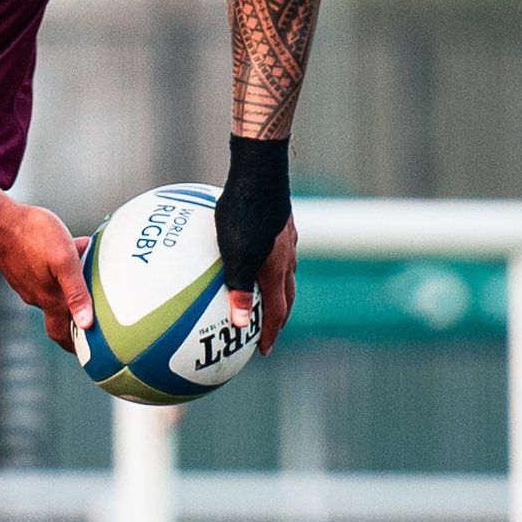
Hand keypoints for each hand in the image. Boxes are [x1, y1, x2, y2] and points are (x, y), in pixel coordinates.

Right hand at [0, 197, 92, 352]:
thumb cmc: (32, 234)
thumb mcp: (64, 259)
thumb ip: (76, 291)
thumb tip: (86, 324)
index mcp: (49, 297)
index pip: (63, 333)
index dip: (76, 346)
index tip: (88, 352)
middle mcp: (36, 296)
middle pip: (57, 318)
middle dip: (73, 324)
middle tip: (88, 327)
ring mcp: (25, 284)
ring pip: (50, 296)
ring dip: (65, 296)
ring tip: (83, 285)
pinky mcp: (19, 271)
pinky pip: (42, 281)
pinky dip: (55, 279)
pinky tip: (64, 261)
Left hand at [236, 212, 296, 353]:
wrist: (261, 171)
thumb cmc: (243, 212)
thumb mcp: (234, 254)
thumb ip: (237, 288)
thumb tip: (239, 324)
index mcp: (277, 270)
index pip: (277, 310)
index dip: (270, 332)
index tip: (263, 350)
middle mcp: (287, 258)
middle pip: (286, 295)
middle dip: (277, 316)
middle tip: (266, 330)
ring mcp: (286, 239)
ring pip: (285, 273)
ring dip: (276, 291)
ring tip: (262, 298)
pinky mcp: (280, 222)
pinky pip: (277, 253)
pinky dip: (269, 266)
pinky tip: (255, 255)